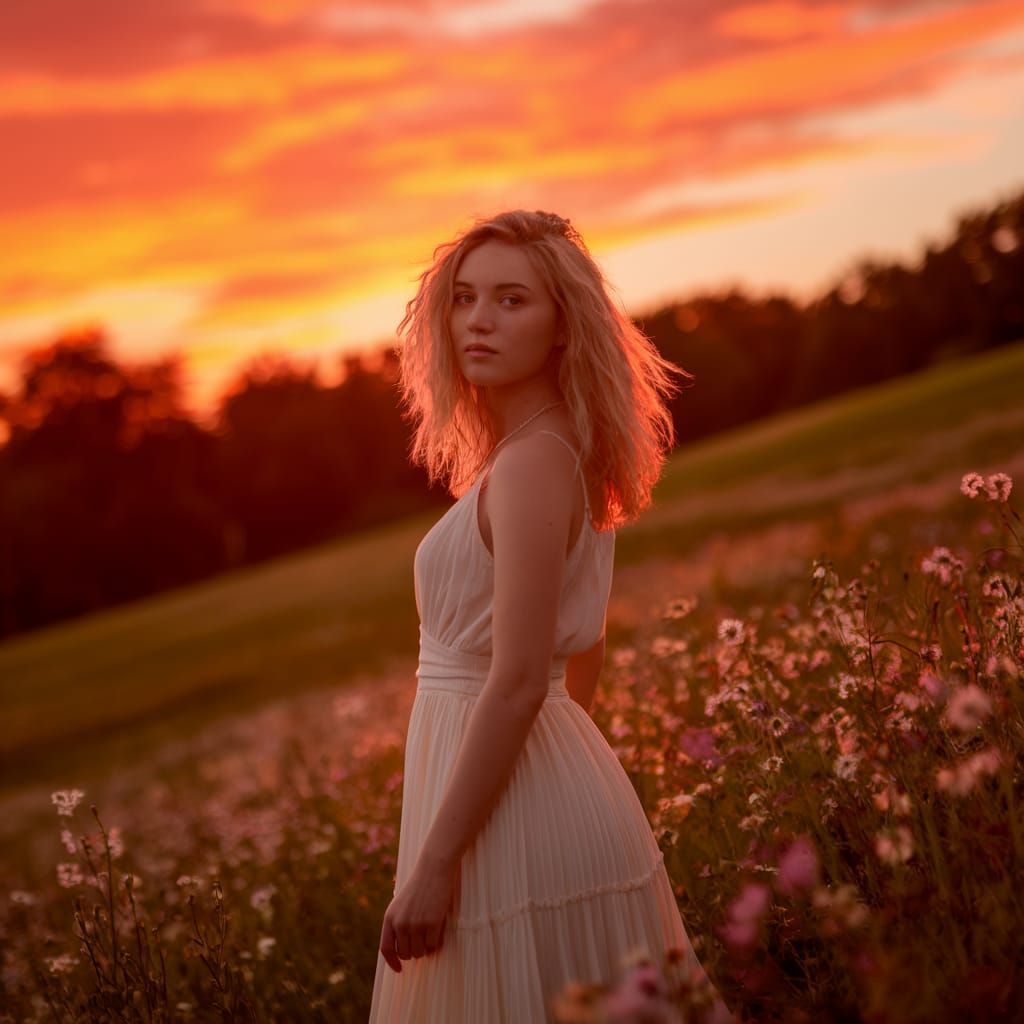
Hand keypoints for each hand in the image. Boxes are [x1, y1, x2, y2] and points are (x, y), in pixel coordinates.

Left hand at [379, 857, 457, 972]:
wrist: (433, 869)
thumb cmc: (418, 887)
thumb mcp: (400, 905)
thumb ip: (397, 925)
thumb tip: (401, 952)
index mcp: (389, 918)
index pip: (386, 949)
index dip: (392, 962)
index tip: (399, 969)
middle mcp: (400, 923)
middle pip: (405, 954)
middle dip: (414, 951)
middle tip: (422, 941)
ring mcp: (416, 924)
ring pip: (420, 952)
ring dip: (425, 948)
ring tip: (430, 934)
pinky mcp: (432, 923)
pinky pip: (433, 945)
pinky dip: (436, 943)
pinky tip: (438, 932)